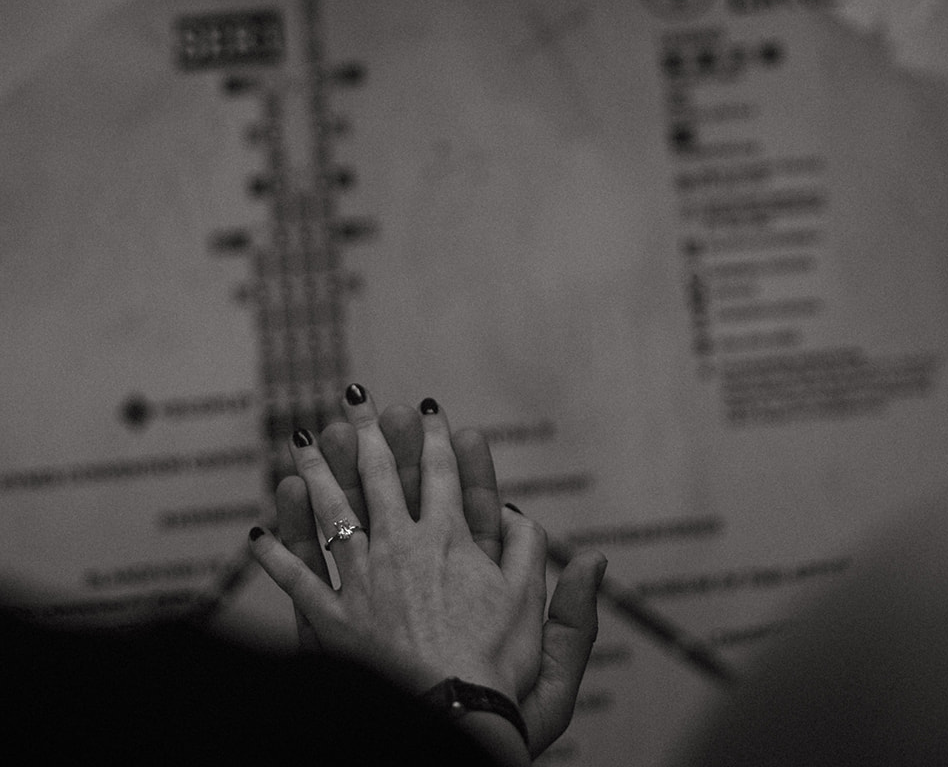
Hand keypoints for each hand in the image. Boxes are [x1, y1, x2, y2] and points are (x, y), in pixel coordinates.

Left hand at [251, 387, 604, 756]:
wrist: (450, 716)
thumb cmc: (494, 666)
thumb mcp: (527, 601)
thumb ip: (527, 548)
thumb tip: (517, 511)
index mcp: (449, 540)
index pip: (441, 473)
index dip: (435, 437)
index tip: (426, 407)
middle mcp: (401, 548)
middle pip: (380, 475)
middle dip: (367, 431)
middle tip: (354, 396)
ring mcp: (362, 581)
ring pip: (332, 512)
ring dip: (316, 472)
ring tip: (302, 440)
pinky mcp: (334, 620)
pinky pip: (298, 581)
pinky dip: (276, 558)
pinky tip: (256, 536)